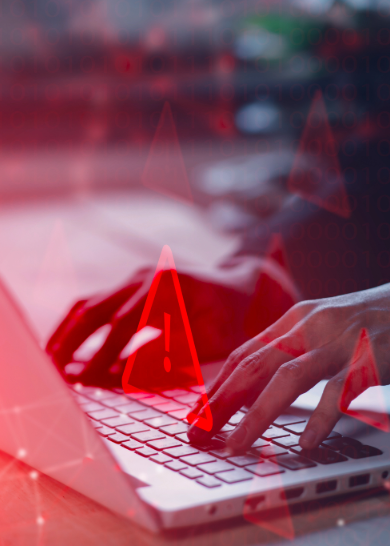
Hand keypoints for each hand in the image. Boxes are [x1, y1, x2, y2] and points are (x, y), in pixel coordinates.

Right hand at [46, 255, 297, 386]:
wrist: (243, 288)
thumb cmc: (233, 318)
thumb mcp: (210, 342)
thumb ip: (170, 356)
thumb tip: (121, 375)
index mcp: (168, 286)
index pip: (123, 324)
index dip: (101, 355)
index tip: (83, 381)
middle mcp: (147, 276)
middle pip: (96, 308)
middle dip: (71, 342)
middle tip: (54, 373)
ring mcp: (137, 277)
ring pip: (89, 303)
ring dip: (67, 332)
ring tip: (50, 362)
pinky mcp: (132, 286)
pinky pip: (97, 303)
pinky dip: (78, 325)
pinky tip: (66, 347)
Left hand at [188, 285, 389, 451]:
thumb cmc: (360, 322)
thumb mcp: (317, 328)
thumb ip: (287, 352)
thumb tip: (250, 390)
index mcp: (292, 320)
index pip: (243, 355)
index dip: (216, 386)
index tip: (196, 414)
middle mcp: (308, 326)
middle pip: (254, 366)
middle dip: (221, 402)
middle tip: (197, 433)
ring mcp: (338, 341)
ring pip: (287, 377)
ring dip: (256, 414)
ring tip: (236, 444)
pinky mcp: (370, 356)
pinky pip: (339, 390)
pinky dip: (320, 418)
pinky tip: (307, 444)